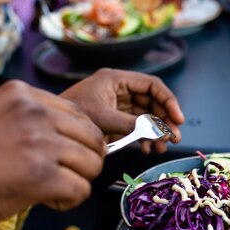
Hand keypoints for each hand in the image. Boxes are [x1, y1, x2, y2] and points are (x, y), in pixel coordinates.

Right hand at [0, 81, 105, 228]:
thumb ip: (27, 117)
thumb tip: (65, 134)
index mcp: (23, 94)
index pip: (79, 114)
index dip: (79, 139)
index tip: (66, 155)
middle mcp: (35, 113)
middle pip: (92, 137)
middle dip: (85, 160)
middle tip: (67, 175)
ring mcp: (40, 143)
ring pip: (92, 163)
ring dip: (79, 181)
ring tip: (55, 189)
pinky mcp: (42, 176)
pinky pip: (81, 189)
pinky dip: (71, 200)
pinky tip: (50, 201)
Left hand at [60, 69, 184, 153]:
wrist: (51, 129)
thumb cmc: (72, 116)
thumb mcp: (104, 118)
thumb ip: (133, 124)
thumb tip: (158, 131)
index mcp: (116, 79)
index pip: (152, 85)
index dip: (168, 102)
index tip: (177, 119)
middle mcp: (119, 89)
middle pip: (152, 102)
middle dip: (164, 121)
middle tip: (174, 139)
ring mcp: (117, 104)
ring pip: (146, 116)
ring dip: (156, 133)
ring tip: (161, 148)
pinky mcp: (113, 119)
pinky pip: (136, 126)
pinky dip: (144, 138)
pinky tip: (147, 149)